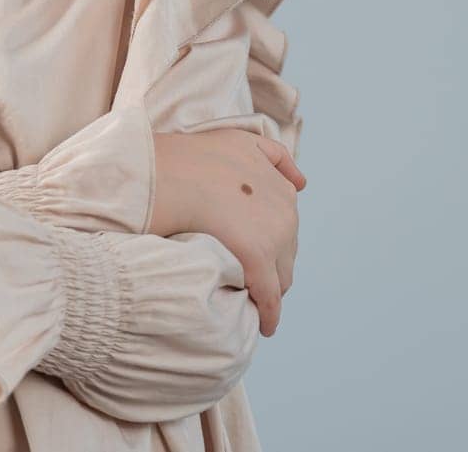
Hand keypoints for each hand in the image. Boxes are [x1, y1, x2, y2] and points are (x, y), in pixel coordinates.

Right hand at [149, 129, 305, 336]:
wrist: (164, 173)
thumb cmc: (190, 158)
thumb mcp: (239, 140)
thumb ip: (274, 157)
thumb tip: (303, 184)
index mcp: (281, 186)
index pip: (284, 226)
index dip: (268, 239)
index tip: (253, 251)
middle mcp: (285, 210)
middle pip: (286, 251)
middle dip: (272, 264)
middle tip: (249, 279)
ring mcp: (274, 235)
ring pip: (281, 275)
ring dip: (269, 287)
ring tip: (252, 300)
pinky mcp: (258, 259)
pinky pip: (270, 297)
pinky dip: (270, 313)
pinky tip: (265, 326)